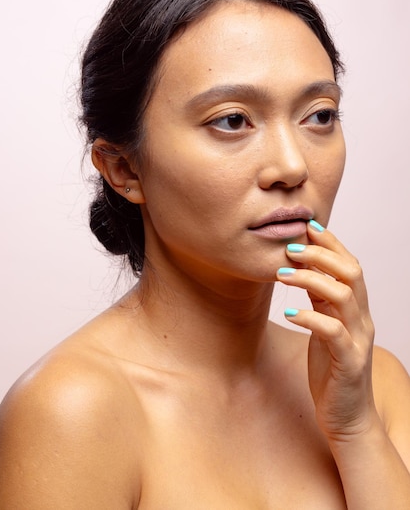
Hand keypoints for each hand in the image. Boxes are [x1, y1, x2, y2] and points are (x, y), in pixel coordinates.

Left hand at [277, 221, 376, 441]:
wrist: (347, 418)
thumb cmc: (332, 370)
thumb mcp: (324, 327)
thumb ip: (320, 300)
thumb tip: (302, 269)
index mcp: (356, 309)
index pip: (350, 265)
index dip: (331, 243)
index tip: (308, 226)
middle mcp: (362, 320)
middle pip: (351, 273)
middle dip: (321, 254)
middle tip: (290, 248)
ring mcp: (358, 340)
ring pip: (344, 296)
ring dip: (311, 279)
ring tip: (282, 275)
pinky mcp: (349, 362)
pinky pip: (333, 332)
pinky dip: (310, 317)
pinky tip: (289, 312)